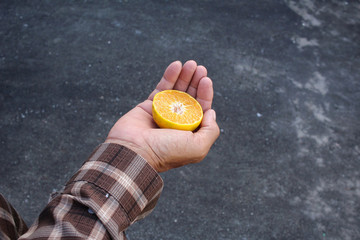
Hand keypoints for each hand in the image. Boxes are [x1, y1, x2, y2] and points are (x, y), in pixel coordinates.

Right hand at [105, 60, 219, 171]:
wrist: (134, 151)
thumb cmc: (166, 152)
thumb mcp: (198, 147)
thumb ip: (211, 131)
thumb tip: (211, 112)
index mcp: (189, 132)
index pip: (201, 109)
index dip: (205, 93)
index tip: (206, 80)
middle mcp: (177, 122)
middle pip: (189, 97)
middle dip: (196, 82)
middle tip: (200, 69)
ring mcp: (163, 113)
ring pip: (176, 90)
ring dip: (185, 76)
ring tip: (191, 64)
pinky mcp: (149, 106)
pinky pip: (161, 88)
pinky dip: (169, 76)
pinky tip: (176, 65)